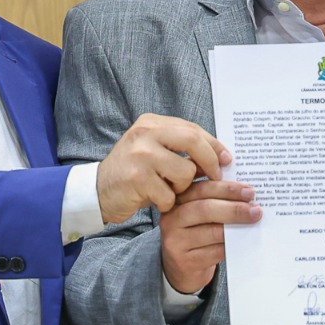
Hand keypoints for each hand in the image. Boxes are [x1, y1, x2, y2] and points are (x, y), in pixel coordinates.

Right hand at [96, 114, 230, 223]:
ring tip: (169, 190)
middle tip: (217, 176)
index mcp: (151, 123)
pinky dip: (167, 202)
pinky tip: (156, 200)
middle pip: (193, 141)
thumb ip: (180, 148)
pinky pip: (169, 194)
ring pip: (185, 171)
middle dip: (210, 161)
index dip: (213, 145)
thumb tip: (220, 156)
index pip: (192, 129)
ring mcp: (140, 155)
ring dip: (183, 187)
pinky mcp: (137, 179)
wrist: (97, 192)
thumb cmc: (133, 173)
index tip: (227, 159)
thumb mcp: (154, 151)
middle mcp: (145, 134)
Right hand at [161, 179, 260, 293]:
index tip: (249, 192)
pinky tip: (244, 242)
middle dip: (234, 208)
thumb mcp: (199, 214)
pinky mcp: (185, 261)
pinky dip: (232, 246)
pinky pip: (215, 252)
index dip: (227, 189)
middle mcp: (171, 219)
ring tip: (253, 224)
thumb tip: (247, 194)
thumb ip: (216, 200)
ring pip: (212, 232)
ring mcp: (176, 241)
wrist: (182, 267)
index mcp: (177, 200)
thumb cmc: (197, 234)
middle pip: (205, 209)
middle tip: (255, 210)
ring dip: (237, 227)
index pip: (202, 189)